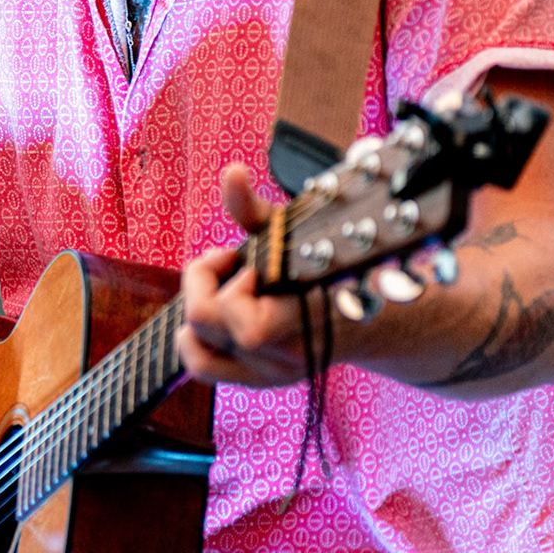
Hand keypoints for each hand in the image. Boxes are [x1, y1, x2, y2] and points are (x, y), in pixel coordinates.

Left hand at [176, 163, 314, 387]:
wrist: (361, 313)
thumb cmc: (320, 263)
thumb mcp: (289, 231)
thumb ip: (253, 207)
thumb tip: (231, 172)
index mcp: (306, 318)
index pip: (248, 328)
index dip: (233, 289)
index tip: (247, 263)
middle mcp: (288, 354)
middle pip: (207, 325)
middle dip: (203, 282)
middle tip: (226, 262)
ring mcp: (272, 374)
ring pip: (197, 348)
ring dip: (198, 307)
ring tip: (222, 287)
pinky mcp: (258, 381)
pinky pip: (201, 368)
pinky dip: (192, 340)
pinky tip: (212, 313)